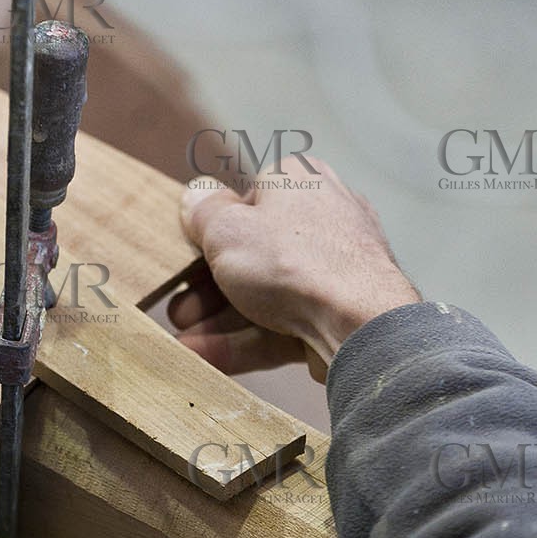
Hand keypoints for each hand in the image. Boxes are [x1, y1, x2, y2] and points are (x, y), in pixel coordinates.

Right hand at [173, 160, 419, 381]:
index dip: (213, 231)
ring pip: (265, 293)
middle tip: (178, 308)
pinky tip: (204, 356)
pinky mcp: (339, 311)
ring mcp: (335, 267)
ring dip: (218, 319)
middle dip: (207, 287)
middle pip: (252, 254)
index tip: (188, 257)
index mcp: (298, 181)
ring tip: (183, 339)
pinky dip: (246, 339)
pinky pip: (284, 322)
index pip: (247, 201)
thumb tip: (195, 197)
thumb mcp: (226, 229)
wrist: (358, 322)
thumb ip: (203, 213)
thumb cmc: (290, 261)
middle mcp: (323, 216)